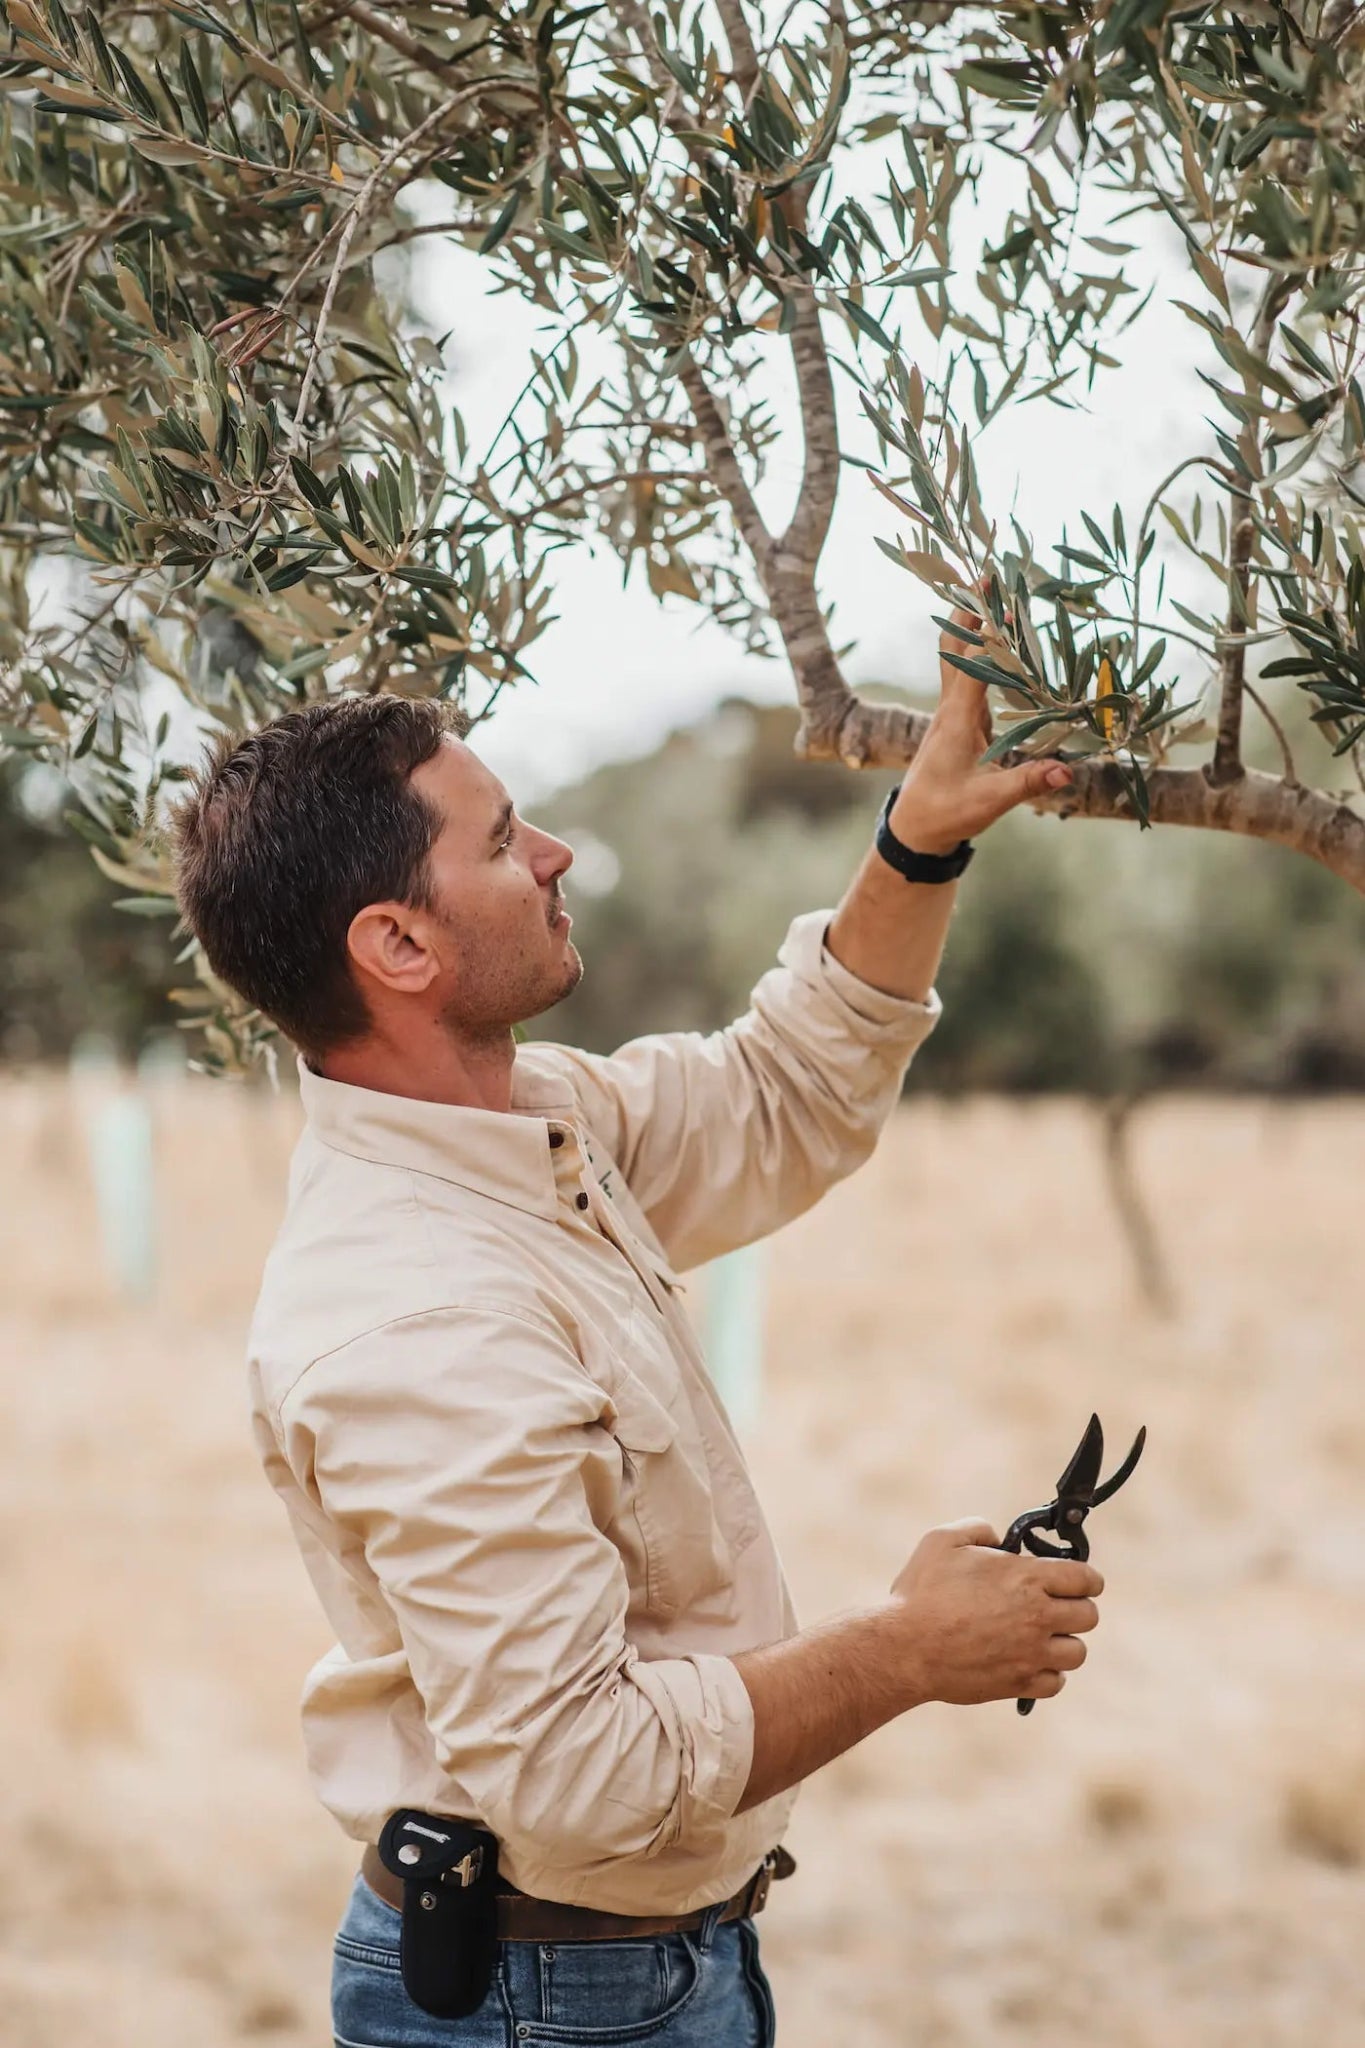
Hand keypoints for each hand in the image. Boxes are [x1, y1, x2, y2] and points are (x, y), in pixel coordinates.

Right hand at [886, 1518, 1103, 1707]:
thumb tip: (997, 1539)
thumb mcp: (942, 1540)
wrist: (904, 1648)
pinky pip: (1055, 1682)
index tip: (1074, 1580)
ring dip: (1063, 1642)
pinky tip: (1026, 1660)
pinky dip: (1047, 1672)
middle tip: (1052, 1605)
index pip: (1087, 1578)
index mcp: (1026, 1577)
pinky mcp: (1019, 1684)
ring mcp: (1031, 1654)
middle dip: (1075, 1607)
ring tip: (1039, 1635)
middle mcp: (1037, 1617)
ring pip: (1077, 1652)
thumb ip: (978, 1529)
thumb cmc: (921, 1592)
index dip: (1084, 1577)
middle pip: (1089, 1616)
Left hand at [887, 602, 1073, 856]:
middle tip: (987, 573)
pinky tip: (996, 641)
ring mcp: (951, 713)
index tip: (1002, 597)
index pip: (972, 663)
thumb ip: (1027, 782)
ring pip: (957, 657)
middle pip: (954, 646)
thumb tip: (1067, 770)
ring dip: (972, 624)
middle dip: (968, 608)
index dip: (987, 630)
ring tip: (991, 592)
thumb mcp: (989, 802)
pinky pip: (966, 674)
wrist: (914, 829)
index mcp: (956, 720)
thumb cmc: (946, 814)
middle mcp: (950, 708)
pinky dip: (979, 650)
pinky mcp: (958, 722)